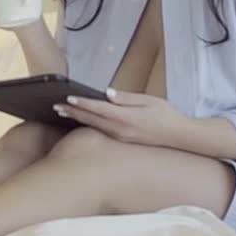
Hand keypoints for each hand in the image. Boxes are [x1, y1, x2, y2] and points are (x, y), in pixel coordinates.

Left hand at [55, 87, 190, 147]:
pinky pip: (102, 131)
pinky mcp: (123, 141)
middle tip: (56, 106)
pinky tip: (84, 121)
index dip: (82, 103)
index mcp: (126, 118)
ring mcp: (121, 137)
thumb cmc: (166, 115)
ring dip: (79, 119)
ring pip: (95, 127)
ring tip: (64, 113)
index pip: (99, 108)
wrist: (179, 136)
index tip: (67, 97)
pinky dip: (90, 124)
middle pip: (92, 120)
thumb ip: (126, 98)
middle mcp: (120, 130)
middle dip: (73, 112)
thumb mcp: (149, 101)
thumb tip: (107, 94)